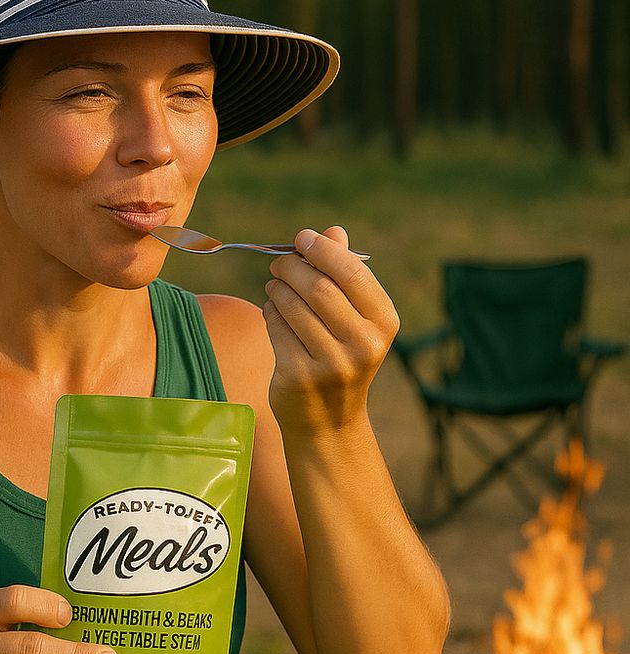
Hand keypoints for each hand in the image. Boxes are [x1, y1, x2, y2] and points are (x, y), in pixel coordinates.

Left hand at [261, 225, 399, 436]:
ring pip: (293, 306)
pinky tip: (272, 310)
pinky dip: (270, 312)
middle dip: (293, 267)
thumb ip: (344, 275)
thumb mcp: (354, 320)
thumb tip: (334, 231)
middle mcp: (362, 344)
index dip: (323, 250)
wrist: (330, 422)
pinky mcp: (299, 376)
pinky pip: (277, 328)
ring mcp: (331, 363)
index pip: (352, 273)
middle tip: (279, 262)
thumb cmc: (341, 357)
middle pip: (318, 287)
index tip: (303, 239)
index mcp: (383, 323)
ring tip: (274, 285)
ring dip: (277, 288)